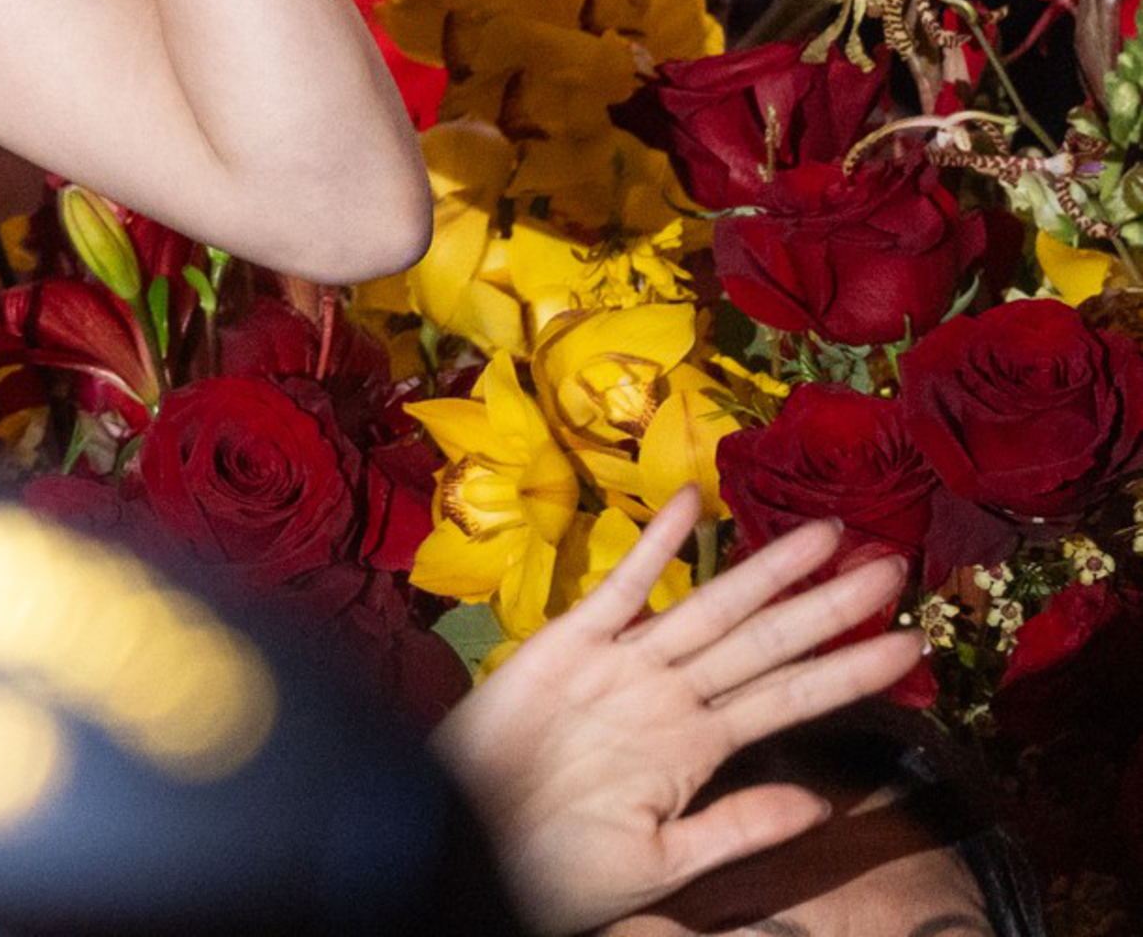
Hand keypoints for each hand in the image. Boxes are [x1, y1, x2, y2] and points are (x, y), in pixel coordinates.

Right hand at [429, 491, 925, 934]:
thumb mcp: (660, 863)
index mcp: (696, 750)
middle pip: (766, 642)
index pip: (791, 699)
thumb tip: (824, 805)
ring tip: (828, 533)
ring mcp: (621, 665)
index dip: (850, 672)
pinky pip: (618, 588)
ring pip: (709, 607)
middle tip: (893, 566)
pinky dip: (654, 545)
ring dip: (766, 569)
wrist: (462, 846)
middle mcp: (670, 697)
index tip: (912, 648)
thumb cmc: (556, 867)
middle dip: (829, 606)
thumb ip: (737, 828)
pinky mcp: (565, 643)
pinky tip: (694, 506)